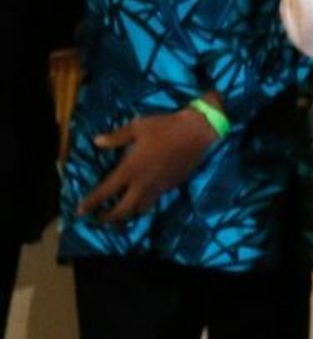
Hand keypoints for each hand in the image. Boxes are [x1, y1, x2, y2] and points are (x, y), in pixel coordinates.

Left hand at [78, 107, 217, 222]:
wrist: (197, 131)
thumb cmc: (165, 127)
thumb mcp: (137, 127)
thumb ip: (116, 137)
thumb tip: (97, 142)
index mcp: (130, 169)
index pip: (106, 191)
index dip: (91, 203)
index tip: (81, 211)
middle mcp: (143, 183)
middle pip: (123, 210)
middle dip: (109, 218)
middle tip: (101, 219)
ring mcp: (159, 186)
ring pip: (141, 208)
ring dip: (129, 214)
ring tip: (122, 213)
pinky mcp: (172, 185)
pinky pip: (155, 198)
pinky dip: (146, 202)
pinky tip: (144, 196)